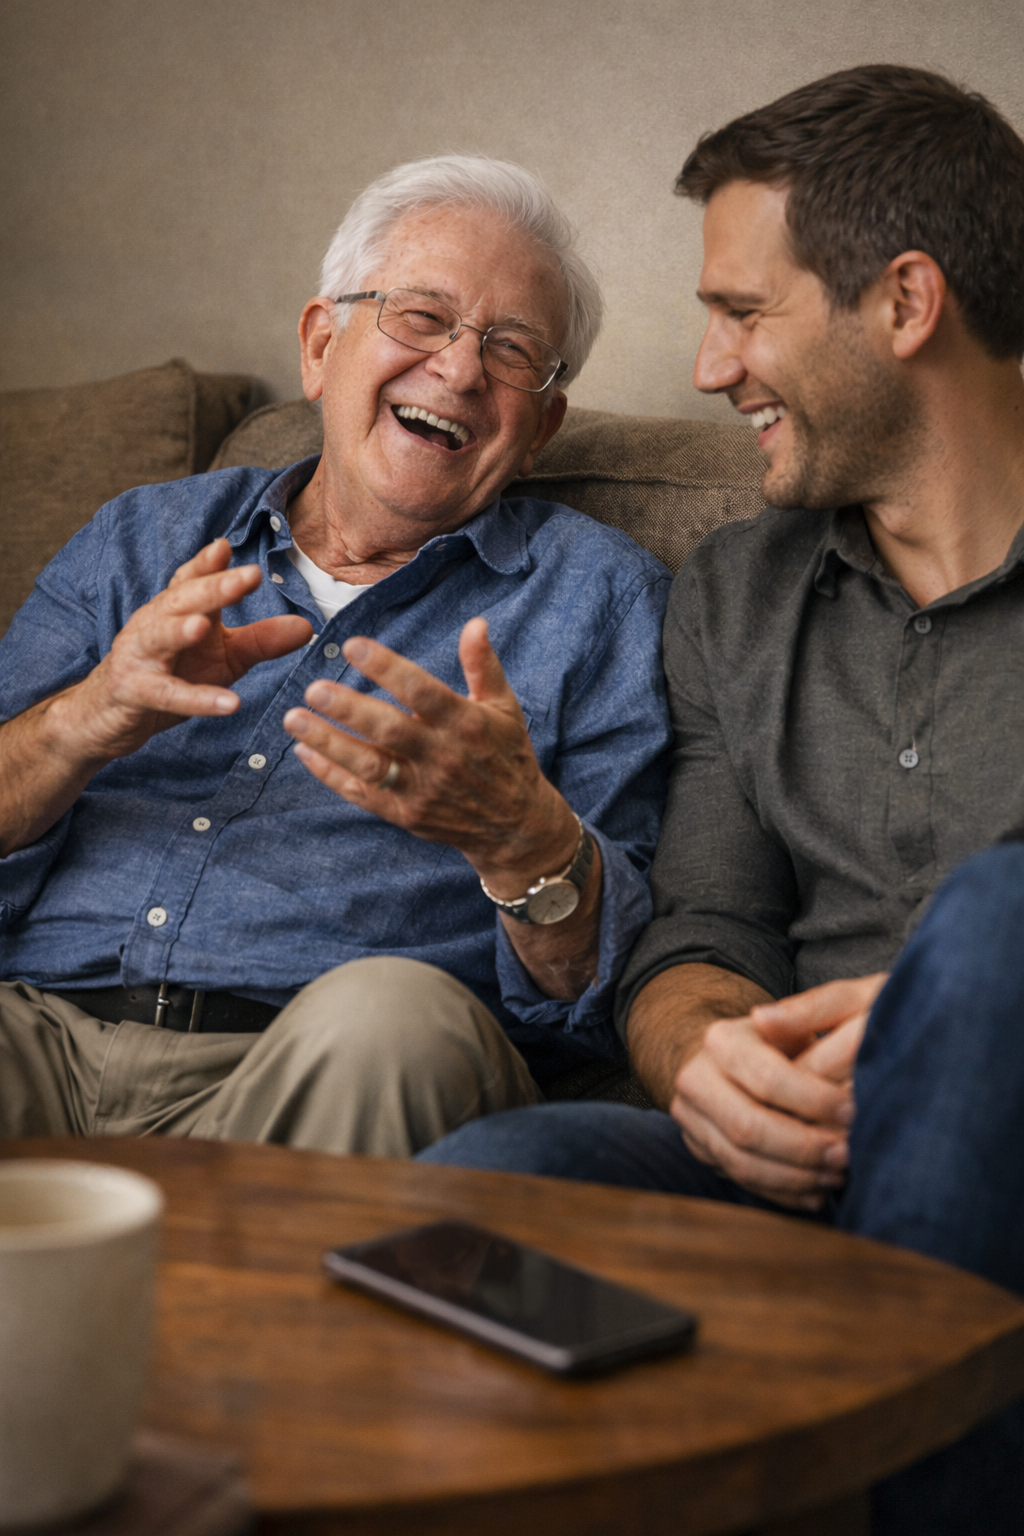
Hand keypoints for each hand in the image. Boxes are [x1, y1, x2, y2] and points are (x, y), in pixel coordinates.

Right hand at [73, 539, 312, 761]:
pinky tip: (229, 703)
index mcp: (176, 609)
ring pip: (160, 638)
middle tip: (248, 575)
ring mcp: (139, 657)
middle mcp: (154, 624)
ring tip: (205, 625)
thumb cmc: (173, 674)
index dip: (207, 564)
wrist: (112, 715)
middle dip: (213, 586)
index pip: (191, 579)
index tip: (227, 546)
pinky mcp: (135, 692)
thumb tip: (307, 626)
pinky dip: (197, 700)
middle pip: (181, 599)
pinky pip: (167, 695)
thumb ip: (261, 640)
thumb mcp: (223, 658)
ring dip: (181, 630)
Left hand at [282, 617, 578, 887]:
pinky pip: (363, 794)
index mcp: (465, 724)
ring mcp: (422, 789)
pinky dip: (331, 775)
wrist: (515, 825)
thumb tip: (474, 623)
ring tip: (294, 720)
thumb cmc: (506, 755)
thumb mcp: (504, 708)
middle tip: (313, 688)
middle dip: (349, 709)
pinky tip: (304, 752)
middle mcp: (442, 756)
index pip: (422, 691)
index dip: (387, 668)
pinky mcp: (406, 814)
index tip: (353, 645)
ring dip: (329, 743)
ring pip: (370, 766)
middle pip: (389, 730)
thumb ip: (483, 665)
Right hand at [670, 973, 888, 1211]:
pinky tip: (816, 1191)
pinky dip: (782, 1192)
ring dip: (795, 1176)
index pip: (767, 1078)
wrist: (732, 1059)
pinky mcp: (699, 1149)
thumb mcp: (800, 1018)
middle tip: (847, 1154)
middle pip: (747, 1127)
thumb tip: (765, 1018)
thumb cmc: (782, 1040)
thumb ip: (803, 1010)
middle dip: (804, 1147)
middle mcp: (695, 1079)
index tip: (853, 1112)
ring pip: (740, 1162)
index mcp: (721, 1041)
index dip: (813, 1101)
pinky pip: (740, 1181)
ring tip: (837, 1174)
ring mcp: (690, 1118)